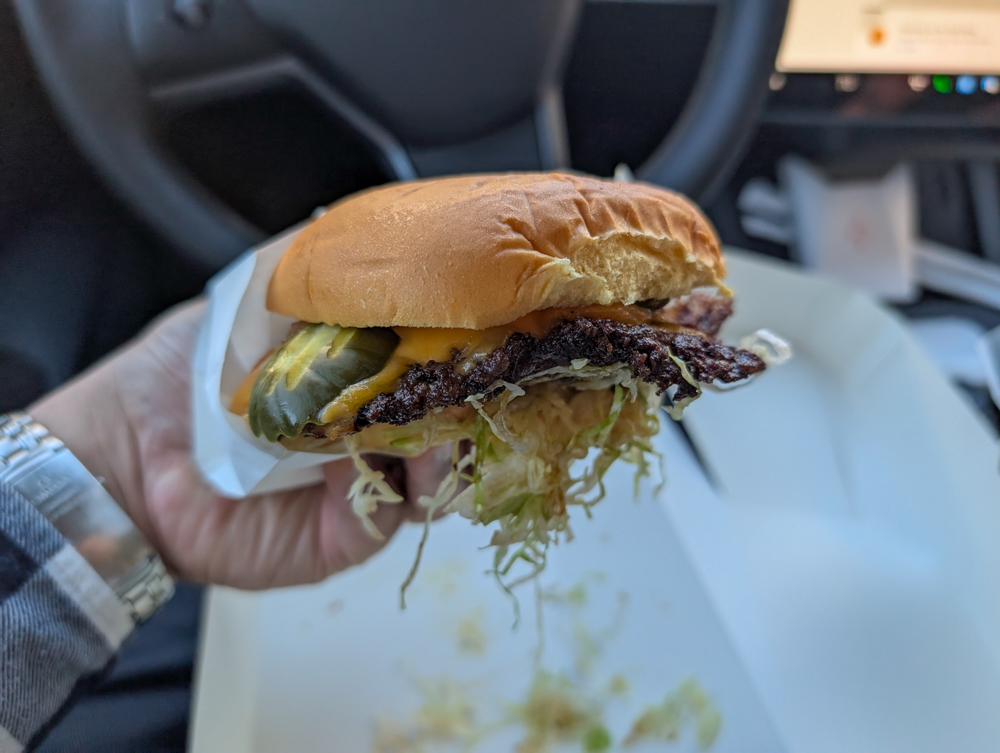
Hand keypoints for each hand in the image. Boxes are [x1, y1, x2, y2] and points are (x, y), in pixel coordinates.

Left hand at [29, 300, 452, 588]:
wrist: (128, 450)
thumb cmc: (184, 369)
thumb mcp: (250, 295)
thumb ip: (307, 268)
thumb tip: (373, 228)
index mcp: (358, 376)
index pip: (433, 362)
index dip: (462, 345)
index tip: (482, 322)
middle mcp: (371, 430)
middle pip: (450, 417)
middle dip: (471, 395)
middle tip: (479, 371)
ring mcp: (365, 483)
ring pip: (442, 471)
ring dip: (454, 442)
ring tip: (448, 414)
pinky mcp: (349, 535)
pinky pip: (400, 510)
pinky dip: (412, 482)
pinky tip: (398, 453)